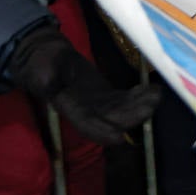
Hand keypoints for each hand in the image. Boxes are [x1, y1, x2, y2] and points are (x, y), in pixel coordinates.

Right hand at [9, 26, 161, 145]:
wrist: (47, 57)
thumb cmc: (40, 64)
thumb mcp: (39, 70)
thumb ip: (45, 78)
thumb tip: (50, 84)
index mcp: (69, 108)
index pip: (87, 125)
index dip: (102, 132)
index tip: (120, 137)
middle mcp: (86, 110)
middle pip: (112, 119)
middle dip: (132, 116)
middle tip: (151, 105)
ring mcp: (98, 103)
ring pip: (122, 110)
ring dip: (141, 106)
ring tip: (157, 95)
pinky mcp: (106, 94)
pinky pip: (125, 99)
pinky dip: (139, 96)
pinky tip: (152, 89)